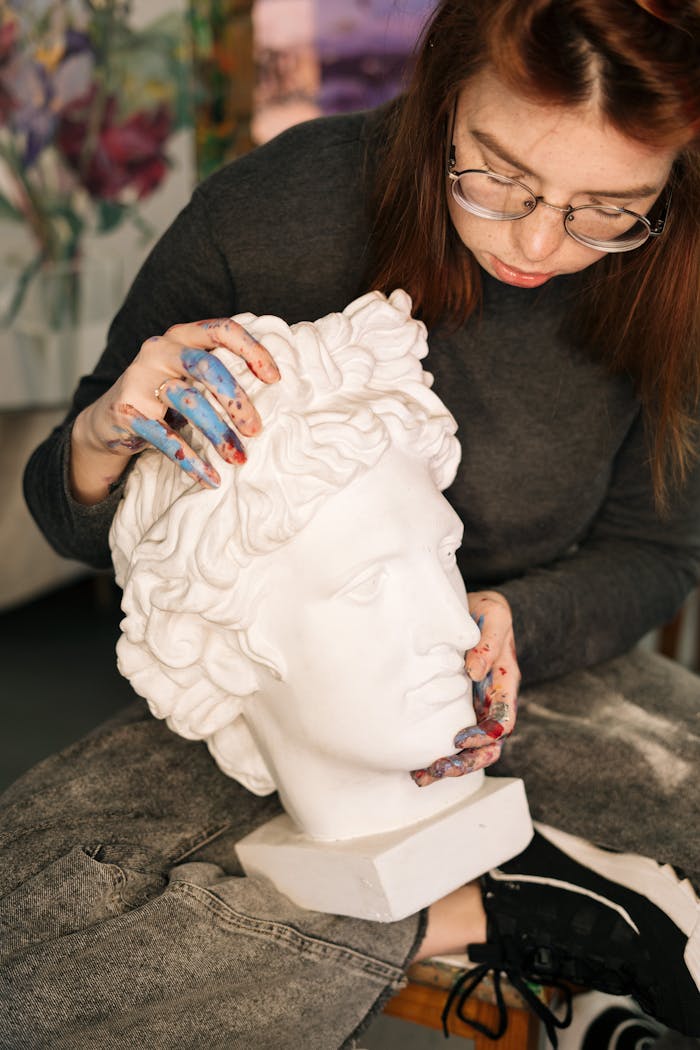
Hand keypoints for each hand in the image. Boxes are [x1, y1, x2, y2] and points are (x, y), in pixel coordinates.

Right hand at [72, 318, 279, 495]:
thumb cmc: (166, 394)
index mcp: (183, 335)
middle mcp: (160, 350)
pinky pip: (165, 437)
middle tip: (256, 429)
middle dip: (236, 399)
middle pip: (206, 366)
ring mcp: (140, 378)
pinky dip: (191, 461)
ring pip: (188, 402)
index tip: (275, 378)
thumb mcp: (192, 375)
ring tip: (239, 459)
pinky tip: (210, 478)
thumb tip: (277, 387)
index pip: (222, 329)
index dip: (252, 350)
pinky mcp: (127, 411)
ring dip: (218, 434)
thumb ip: (223, 370)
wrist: (110, 418)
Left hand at [411, 591, 519, 786]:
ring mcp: (474, 707)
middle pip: (488, 745)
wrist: (473, 609)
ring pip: (470, 749)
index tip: (460, 739)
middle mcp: (491, 701)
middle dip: (466, 762)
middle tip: (438, 769)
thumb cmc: (486, 613)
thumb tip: (475, 671)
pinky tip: (415, 764)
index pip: (503, 721)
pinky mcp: (455, 707)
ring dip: (449, 766)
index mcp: (505, 683)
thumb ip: (489, 643)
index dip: (485, 735)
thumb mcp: (494, 616)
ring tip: (422, 776)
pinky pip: (450, 736)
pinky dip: (436, 752)